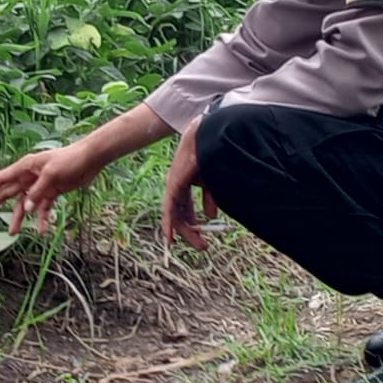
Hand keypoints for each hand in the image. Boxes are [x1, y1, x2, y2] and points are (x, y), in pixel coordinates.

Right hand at [0, 141, 104, 234]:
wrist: (90, 159)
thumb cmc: (69, 159)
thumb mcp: (51, 174)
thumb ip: (37, 192)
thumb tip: (26, 209)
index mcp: (26, 167)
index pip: (2, 178)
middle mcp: (30, 176)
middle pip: (9, 191)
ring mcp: (40, 185)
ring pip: (25, 203)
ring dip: (20, 217)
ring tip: (13, 232)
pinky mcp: (52, 192)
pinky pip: (43, 207)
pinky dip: (41, 218)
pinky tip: (42, 230)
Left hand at [161, 117, 216, 250]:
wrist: (208, 137)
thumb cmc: (213, 154)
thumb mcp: (213, 181)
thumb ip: (211, 198)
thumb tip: (210, 215)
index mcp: (187, 181)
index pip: (186, 206)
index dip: (191, 221)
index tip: (199, 234)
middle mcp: (178, 184)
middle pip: (180, 212)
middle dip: (192, 230)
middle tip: (203, 245)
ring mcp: (173, 184)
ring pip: (175, 214)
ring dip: (185, 231)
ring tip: (199, 243)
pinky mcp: (173, 184)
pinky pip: (169, 208)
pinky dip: (169, 223)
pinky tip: (171, 236)